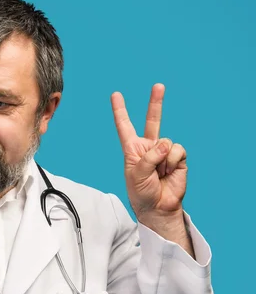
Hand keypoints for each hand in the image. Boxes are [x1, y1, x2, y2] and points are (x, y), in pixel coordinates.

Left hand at [111, 83, 187, 222]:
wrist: (159, 207)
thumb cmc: (142, 193)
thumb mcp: (137, 175)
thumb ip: (148, 158)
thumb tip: (165, 145)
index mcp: (132, 149)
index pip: (124, 126)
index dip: (120, 111)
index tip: (116, 95)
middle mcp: (148, 147)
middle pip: (152, 120)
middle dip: (156, 102)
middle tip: (158, 85)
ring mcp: (164, 151)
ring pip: (165, 142)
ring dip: (162, 160)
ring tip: (159, 173)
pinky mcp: (178, 157)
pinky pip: (177, 150)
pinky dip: (172, 162)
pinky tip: (169, 172)